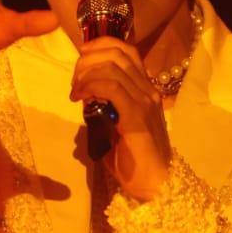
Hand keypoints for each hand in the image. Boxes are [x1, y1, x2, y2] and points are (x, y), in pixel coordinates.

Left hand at [69, 38, 171, 201]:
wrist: (157, 187)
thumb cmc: (135, 162)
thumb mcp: (117, 128)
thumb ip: (105, 109)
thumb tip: (85, 99)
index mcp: (146, 91)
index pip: (127, 50)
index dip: (100, 45)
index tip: (81, 58)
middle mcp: (148, 91)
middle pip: (116, 53)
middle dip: (88, 59)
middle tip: (75, 80)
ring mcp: (145, 102)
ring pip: (112, 66)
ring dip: (86, 73)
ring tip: (75, 91)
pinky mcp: (136, 117)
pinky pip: (111, 88)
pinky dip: (90, 86)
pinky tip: (79, 97)